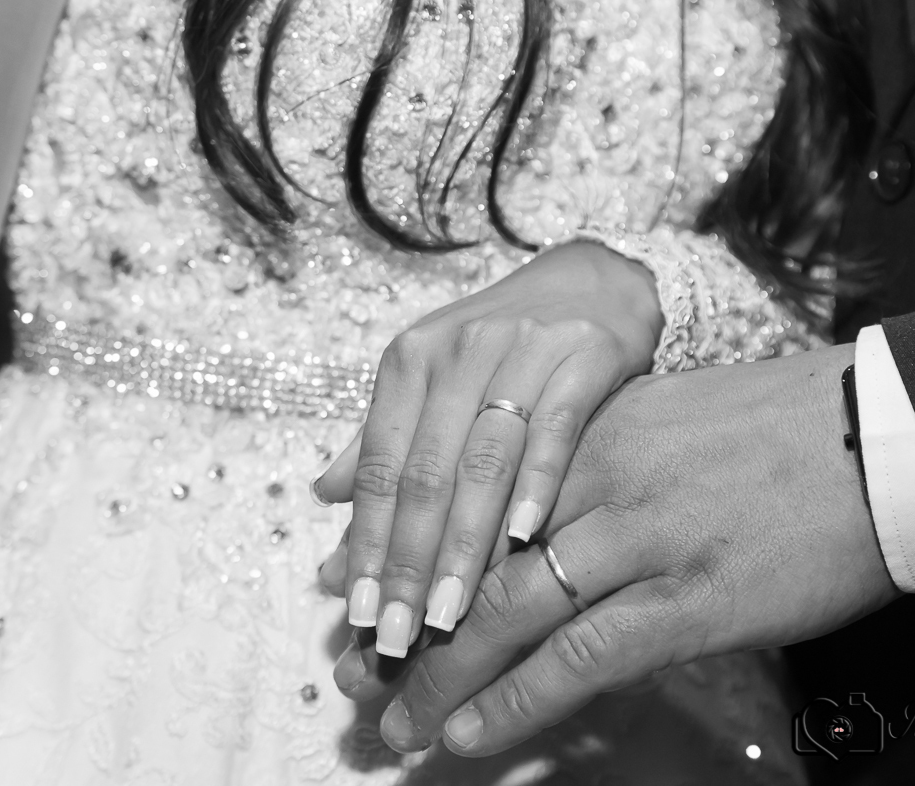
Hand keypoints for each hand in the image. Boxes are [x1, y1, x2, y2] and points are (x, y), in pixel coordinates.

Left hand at [315, 241, 662, 658]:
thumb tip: (324, 494)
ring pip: (482, 460)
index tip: (359, 614)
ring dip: (463, 544)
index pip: (379, 467)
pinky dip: (537, 484)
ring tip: (448, 613)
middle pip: (425, 473)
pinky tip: (523, 539)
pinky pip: (555, 428)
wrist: (591, 279)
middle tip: (398, 635)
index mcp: (409, 362)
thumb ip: (384, 435)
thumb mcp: (435, 377)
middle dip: (407, 562)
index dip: (366, 543)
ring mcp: (521, 350)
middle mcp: (457, 352)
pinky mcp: (584, 354)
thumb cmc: (503, 341)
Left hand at [353, 342, 900, 753]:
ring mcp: (643, 539)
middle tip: (358, 668)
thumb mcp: (669, 419)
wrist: (882, 438)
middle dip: (407, 621)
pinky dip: (518, 699)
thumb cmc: (782, 431)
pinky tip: (472, 732)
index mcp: (589, 430)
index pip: (474, 499)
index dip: (410, 553)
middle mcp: (599, 479)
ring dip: (444, 676)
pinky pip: (583, 656)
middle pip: (474, 558)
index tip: (359, 589)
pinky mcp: (691, 600)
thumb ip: (594, 456)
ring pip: (511, 612)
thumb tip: (543, 512)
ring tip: (397, 723)